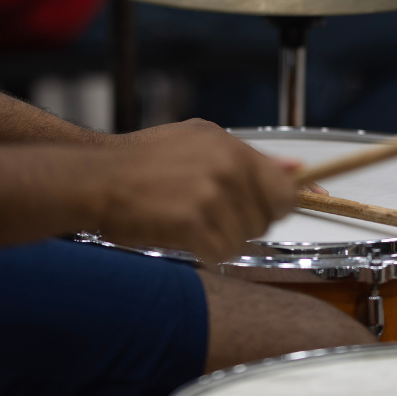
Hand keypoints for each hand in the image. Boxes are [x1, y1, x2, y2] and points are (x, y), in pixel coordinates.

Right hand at [95, 121, 299, 263]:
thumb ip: (252, 158)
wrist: (98, 179)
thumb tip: (299, 169)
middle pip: (264, 220)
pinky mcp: (193, 222)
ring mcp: (211, 195)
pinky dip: (203, 253)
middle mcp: (227, 168)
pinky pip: (220, 254)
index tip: (270, 214)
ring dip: (219, 241)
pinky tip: (182, 237)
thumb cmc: (144, 161)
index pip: (284, 190)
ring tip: (189, 224)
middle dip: (241, 225)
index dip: (276, 207)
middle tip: (208, 216)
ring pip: (242, 241)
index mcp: (232, 149)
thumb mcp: (200, 141)